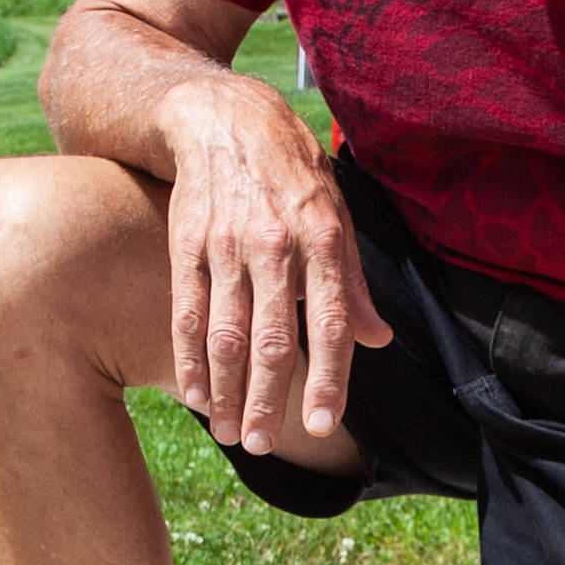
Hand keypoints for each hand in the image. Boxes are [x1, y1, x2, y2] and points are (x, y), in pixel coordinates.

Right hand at [154, 77, 389, 455]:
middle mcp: (274, 245)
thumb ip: (354, 283)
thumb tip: (379, 340)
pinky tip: (198, 395)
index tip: (323, 426)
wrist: (223, 117)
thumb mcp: (339, 213)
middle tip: (265, 447)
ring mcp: (226, 246)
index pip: (327, 323)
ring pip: (225, 334)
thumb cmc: (293, 171)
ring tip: (234, 434)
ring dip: (228, 392)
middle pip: (271, 339)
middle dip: (268, 400)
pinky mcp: (186, 246)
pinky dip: (190, 359)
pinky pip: (186, 313)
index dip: (328, 378)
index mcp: (323, 239)